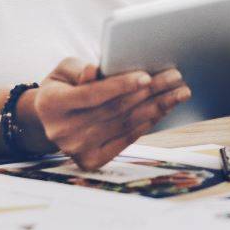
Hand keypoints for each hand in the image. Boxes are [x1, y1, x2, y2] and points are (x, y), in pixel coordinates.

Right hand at [32, 57, 191, 170]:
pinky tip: (164, 109)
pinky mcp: (91, 160)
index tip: (146, 76)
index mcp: (51, 104)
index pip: (92, 94)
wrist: (51, 118)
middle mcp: (62, 131)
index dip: (120, 85)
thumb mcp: (65, 70)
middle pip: (115, 109)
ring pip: (125, 124)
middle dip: (150, 92)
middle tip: (176, 78)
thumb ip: (80, 69)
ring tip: (179, 92)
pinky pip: (126, 139)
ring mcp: (76, 149)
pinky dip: (148, 124)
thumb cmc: (64, 85)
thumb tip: (95, 71)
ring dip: (157, 107)